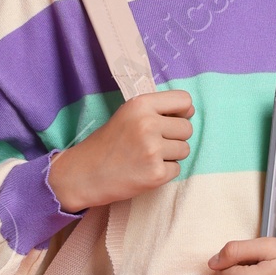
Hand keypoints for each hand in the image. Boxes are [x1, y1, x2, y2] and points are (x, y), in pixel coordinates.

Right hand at [49, 90, 192, 210]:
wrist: (84, 174)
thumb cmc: (107, 144)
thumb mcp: (127, 115)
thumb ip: (157, 110)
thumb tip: (191, 111)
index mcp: (140, 104)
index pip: (184, 100)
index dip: (181, 112)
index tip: (170, 120)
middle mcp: (148, 124)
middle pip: (187, 128)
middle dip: (174, 137)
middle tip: (151, 144)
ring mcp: (152, 150)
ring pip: (185, 149)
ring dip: (171, 156)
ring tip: (147, 157)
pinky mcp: (156, 173)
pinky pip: (177, 169)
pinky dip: (164, 172)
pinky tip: (144, 170)